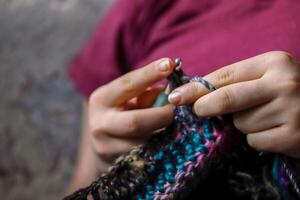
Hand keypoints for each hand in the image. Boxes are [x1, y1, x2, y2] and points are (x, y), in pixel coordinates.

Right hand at [88, 58, 173, 163]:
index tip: (170, 64)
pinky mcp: (118, 165)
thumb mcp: (129, 99)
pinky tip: (173, 140)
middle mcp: (100, 124)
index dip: (149, 74)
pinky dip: (163, 146)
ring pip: (144, 142)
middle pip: (135, 122)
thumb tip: (175, 88)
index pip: (127, 84)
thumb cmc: (123, 114)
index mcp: (101, 100)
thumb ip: (148, 93)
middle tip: (182, 108)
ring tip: (180, 124)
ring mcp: (107, 148)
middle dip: (163, 115)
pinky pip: (147, 155)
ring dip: (166, 133)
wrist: (105, 145)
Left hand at [168, 51, 299, 157]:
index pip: (224, 75)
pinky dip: (257, 138)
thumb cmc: (287, 93)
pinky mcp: (293, 136)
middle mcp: (284, 83)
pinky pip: (254, 140)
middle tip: (198, 112)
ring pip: (240, 122)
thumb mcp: (265, 77)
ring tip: (264, 117)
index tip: (175, 97)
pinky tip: (273, 131)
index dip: (196, 88)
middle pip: (227, 98)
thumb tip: (194, 93)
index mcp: (274, 62)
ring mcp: (291, 110)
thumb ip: (235, 82)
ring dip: (242, 124)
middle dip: (205, 107)